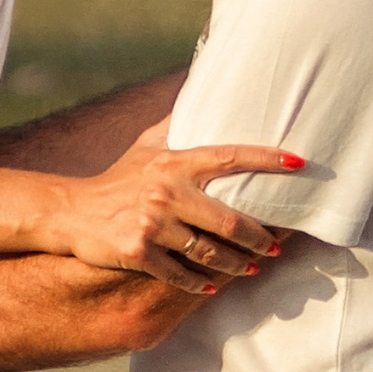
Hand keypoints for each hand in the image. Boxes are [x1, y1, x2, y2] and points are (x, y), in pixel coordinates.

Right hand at [45, 127, 296, 289]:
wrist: (72, 212)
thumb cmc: (119, 179)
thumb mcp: (146, 146)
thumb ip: (177, 124)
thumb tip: (202, 85)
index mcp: (174, 162)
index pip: (230, 157)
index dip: (268, 160)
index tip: (300, 164)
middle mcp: (166, 191)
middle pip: (230, 220)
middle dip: (260, 237)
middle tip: (277, 246)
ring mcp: (152, 224)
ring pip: (210, 252)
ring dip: (238, 264)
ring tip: (254, 267)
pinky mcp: (138, 252)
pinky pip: (180, 274)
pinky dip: (200, 283)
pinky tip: (213, 286)